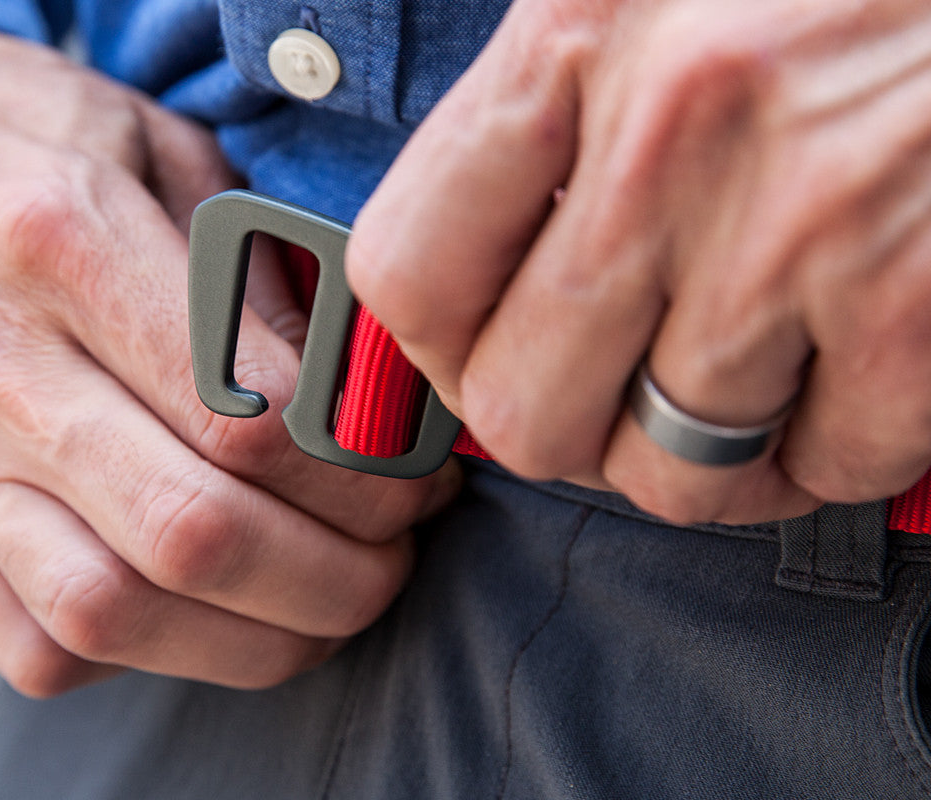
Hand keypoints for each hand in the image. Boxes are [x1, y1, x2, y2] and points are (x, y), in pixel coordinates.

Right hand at [0, 26, 457, 694]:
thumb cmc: (19, 145)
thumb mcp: (161, 149)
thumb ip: (261, 274)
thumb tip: (355, 400)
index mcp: (60, 240)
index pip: (245, 411)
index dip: (360, 472)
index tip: (410, 479)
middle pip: (192, 532)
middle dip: (336, 575)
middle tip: (392, 557)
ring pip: (114, 613)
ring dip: (257, 639)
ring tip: (326, 605)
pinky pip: (36, 646)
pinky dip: (149, 658)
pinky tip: (208, 612)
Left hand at [347, 0, 930, 523]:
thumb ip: (549, 117)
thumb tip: (473, 282)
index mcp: (574, 36)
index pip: (409, 274)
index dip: (438, 351)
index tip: (482, 357)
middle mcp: (669, 135)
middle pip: (526, 410)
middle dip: (571, 431)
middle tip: (620, 395)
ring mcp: (797, 224)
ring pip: (670, 468)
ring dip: (705, 453)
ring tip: (744, 384)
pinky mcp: (917, 298)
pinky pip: (826, 464)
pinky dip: (836, 448)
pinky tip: (852, 371)